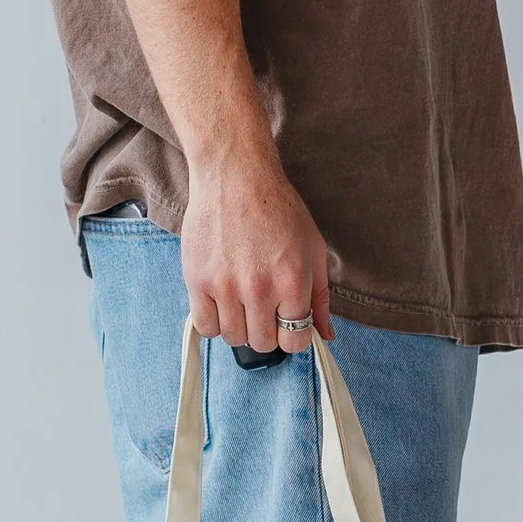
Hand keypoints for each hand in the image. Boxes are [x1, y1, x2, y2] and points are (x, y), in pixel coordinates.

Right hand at [179, 137, 335, 354]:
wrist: (235, 177)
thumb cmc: (278, 210)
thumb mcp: (313, 250)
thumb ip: (320, 297)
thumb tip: (325, 334)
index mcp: (293, 282)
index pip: (295, 340)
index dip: (294, 334)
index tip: (287, 322)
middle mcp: (259, 289)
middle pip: (264, 343)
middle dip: (268, 331)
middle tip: (265, 308)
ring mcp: (225, 287)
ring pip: (233, 338)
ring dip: (240, 326)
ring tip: (242, 302)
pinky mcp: (197, 281)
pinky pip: (204, 326)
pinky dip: (214, 321)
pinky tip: (222, 302)